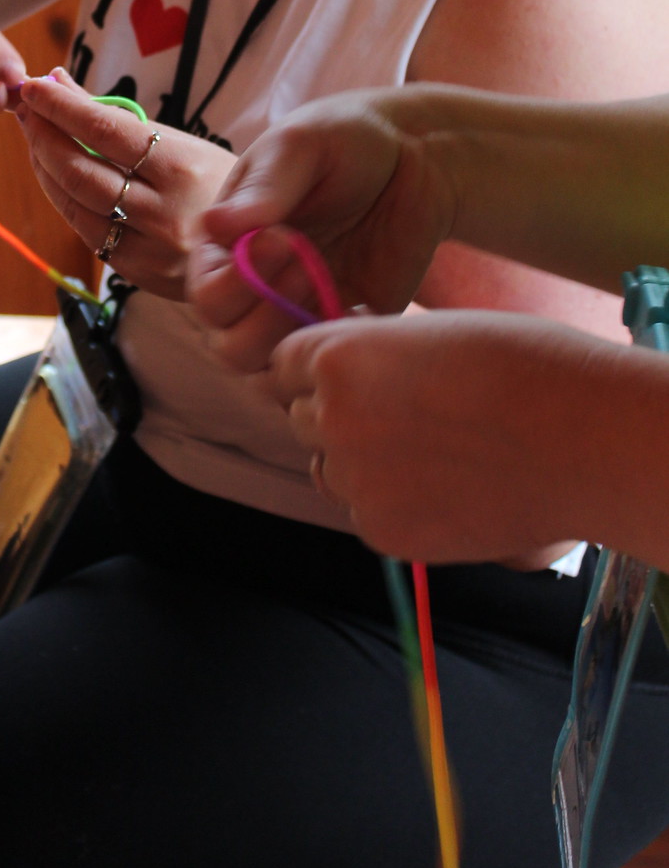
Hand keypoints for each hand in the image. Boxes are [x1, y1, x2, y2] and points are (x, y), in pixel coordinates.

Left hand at [16, 69, 235, 298]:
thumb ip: (114, 113)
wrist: (255, 245)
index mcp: (183, 167)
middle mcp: (167, 212)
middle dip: (44, 136)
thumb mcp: (177, 140)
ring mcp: (150, 249)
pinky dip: (64, 199)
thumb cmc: (212, 180)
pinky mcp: (137, 273)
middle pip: (82, 171)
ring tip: (34, 138)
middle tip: (25, 110)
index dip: (62, 107)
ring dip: (44, 167)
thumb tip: (57, 80)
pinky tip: (55, 176)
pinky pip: (86, 231)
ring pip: (75, 205)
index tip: (33, 88)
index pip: (107, 130)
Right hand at [185, 92, 457, 369]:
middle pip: (228, 345)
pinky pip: (325, 367)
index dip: (239, 281)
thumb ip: (263, 188)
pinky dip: (338, 351)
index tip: (284, 236)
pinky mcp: (342, 326)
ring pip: (270, 370)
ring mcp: (297, 312)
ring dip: (296, 337)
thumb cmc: (344, 140)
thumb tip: (213, 224)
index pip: (205, 295)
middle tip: (308, 265)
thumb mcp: (301, 147)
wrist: (416, 158)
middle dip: (266, 314)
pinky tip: (361, 305)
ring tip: (329, 284)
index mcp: (226, 245)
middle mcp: (252, 287)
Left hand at [261, 310, 591, 565]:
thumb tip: (339, 366)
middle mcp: (330, 420)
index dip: (319, 371)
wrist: (580, 437)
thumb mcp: (425, 334)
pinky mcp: (385, 533)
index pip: (286, 365)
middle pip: (305, 421)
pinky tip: (450, 490)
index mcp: (335, 357)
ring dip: (363, 466)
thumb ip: (369, 353)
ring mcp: (355, 482)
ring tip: (437, 456)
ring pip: (331, 473)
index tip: (354, 378)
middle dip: (340, 418)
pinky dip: (396, 508)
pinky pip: (366, 517)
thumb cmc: (518, 365)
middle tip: (409, 419)